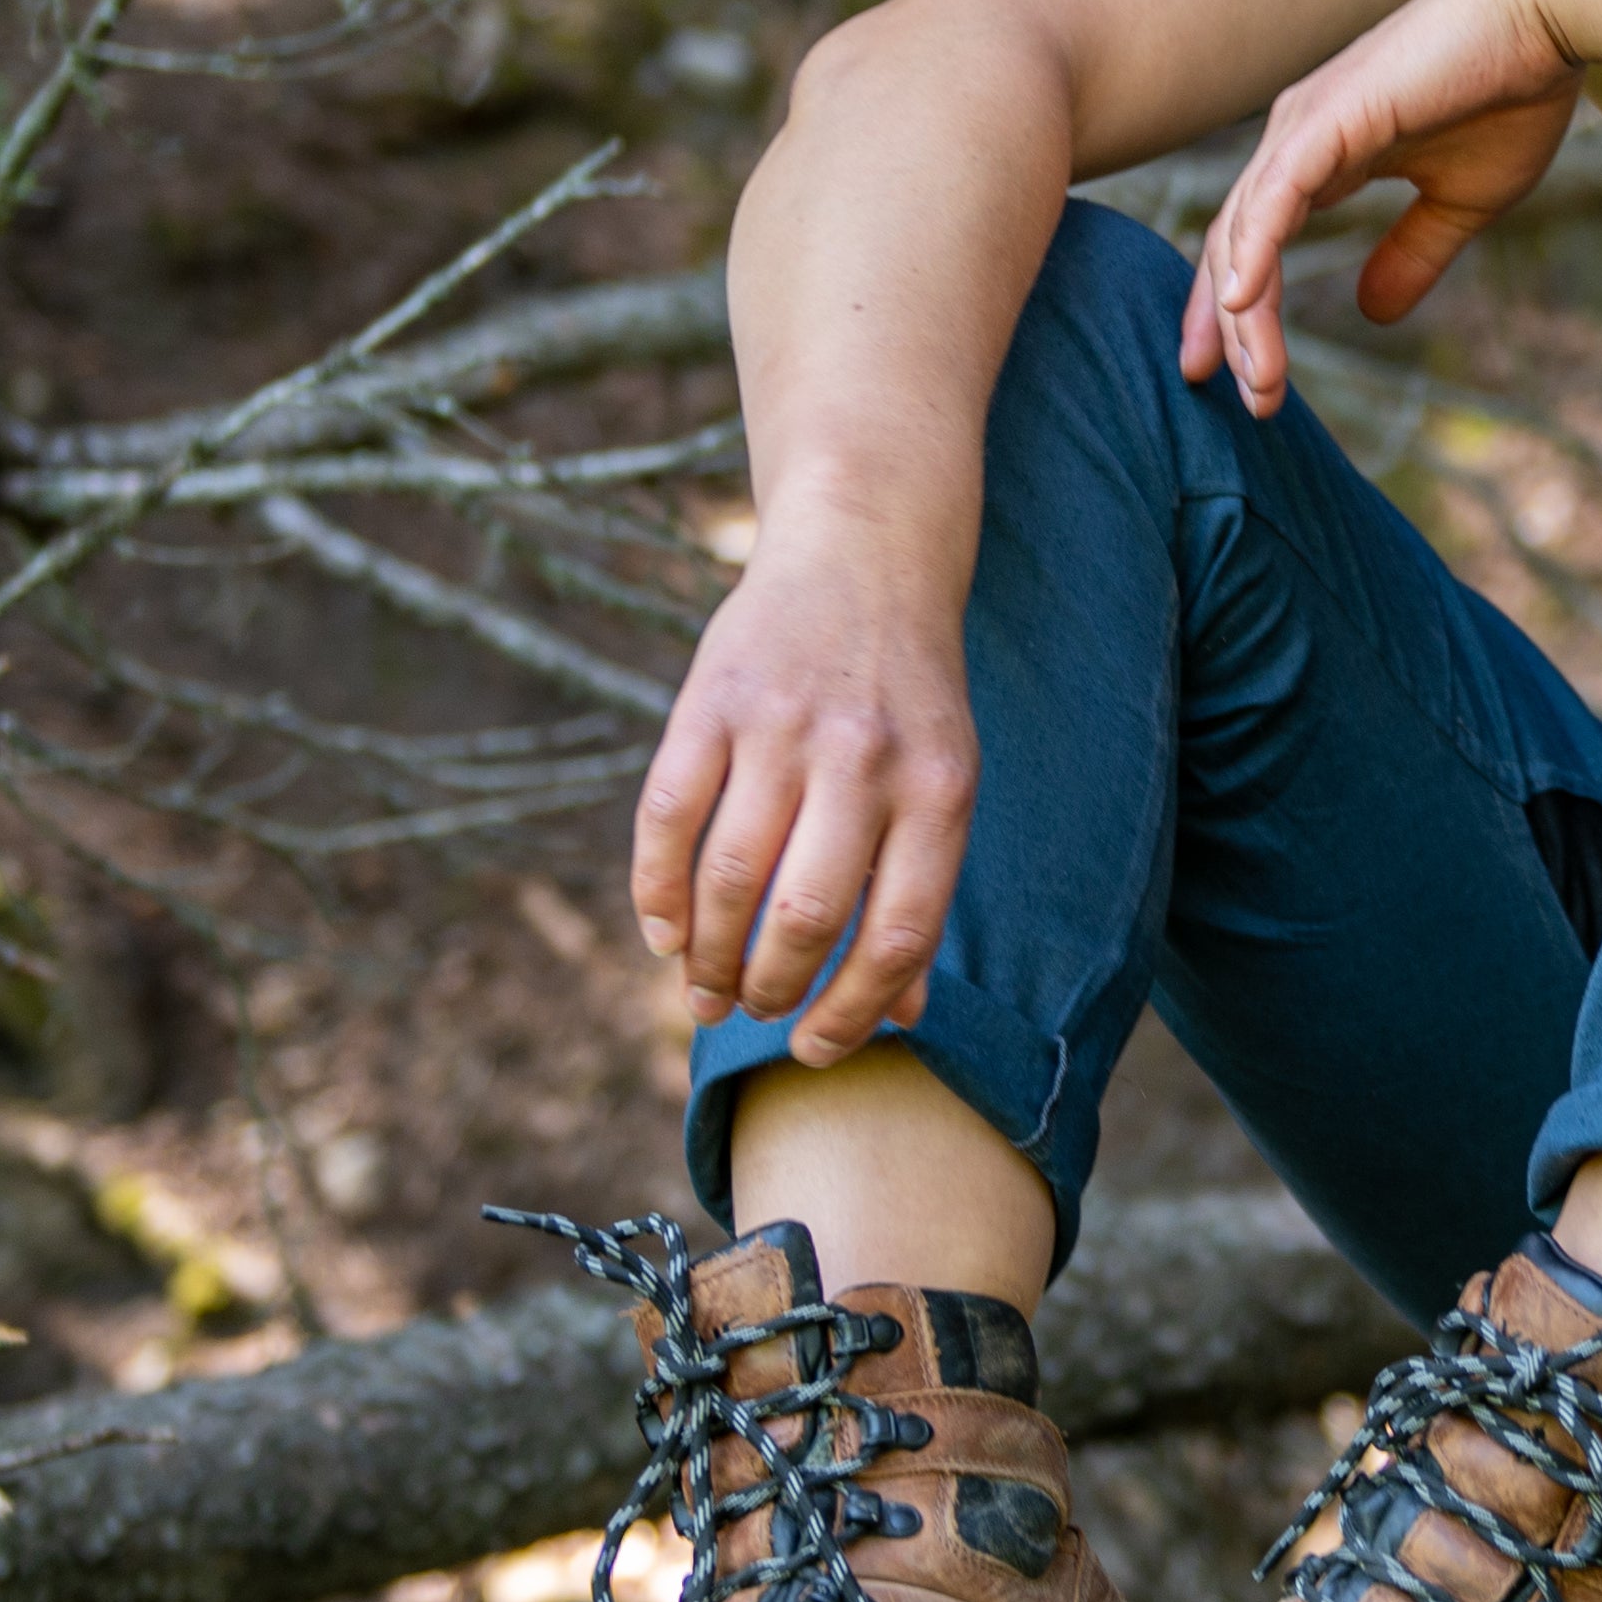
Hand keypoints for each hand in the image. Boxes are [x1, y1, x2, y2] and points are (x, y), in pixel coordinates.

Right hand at [626, 533, 975, 1064]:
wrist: (864, 553)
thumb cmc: (909, 696)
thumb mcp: (945, 780)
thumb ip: (922, 888)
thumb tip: (904, 1014)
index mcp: (938, 790)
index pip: (897, 934)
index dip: (851, 1012)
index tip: (814, 1049)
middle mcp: (863, 759)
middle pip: (805, 916)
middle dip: (770, 989)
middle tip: (754, 1012)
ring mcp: (781, 726)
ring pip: (729, 878)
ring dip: (709, 957)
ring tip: (707, 991)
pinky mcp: (710, 700)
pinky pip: (667, 817)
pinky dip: (656, 891)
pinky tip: (663, 934)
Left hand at [1182, 0, 1581, 415]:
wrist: (1548, 15)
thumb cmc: (1513, 94)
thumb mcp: (1460, 201)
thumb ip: (1410, 254)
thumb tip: (1371, 314)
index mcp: (1321, 157)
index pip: (1255, 243)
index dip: (1239, 313)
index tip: (1241, 383)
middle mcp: (1298, 139)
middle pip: (1234, 245)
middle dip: (1230, 329)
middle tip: (1245, 402)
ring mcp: (1307, 125)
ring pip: (1247, 231)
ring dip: (1244, 311)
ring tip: (1255, 380)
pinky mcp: (1332, 117)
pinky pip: (1276, 195)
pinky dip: (1254, 248)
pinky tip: (1241, 301)